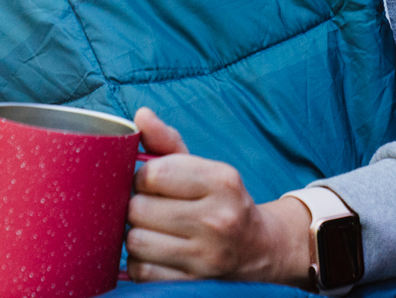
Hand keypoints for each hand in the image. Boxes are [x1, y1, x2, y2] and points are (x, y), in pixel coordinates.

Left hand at [124, 107, 310, 284]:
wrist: (258, 247)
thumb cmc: (221, 200)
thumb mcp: (203, 166)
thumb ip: (168, 141)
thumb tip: (140, 115)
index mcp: (221, 180)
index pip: (154, 173)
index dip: (143, 177)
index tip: (151, 182)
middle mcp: (216, 218)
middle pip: (139, 208)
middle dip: (137, 205)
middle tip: (150, 206)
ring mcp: (205, 255)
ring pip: (136, 241)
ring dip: (136, 234)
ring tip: (151, 228)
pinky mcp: (193, 283)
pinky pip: (141, 271)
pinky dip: (140, 261)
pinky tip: (155, 251)